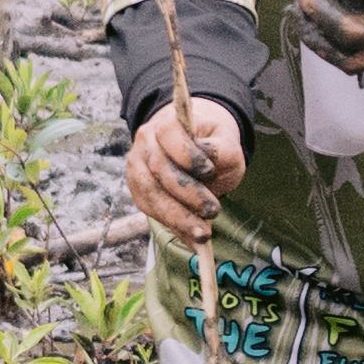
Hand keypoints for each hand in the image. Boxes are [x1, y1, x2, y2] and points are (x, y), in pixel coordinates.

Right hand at [123, 94, 246, 247]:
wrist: (195, 150)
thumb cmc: (212, 146)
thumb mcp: (226, 143)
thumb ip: (222, 149)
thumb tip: (208, 157)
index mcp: (165, 125)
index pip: (168, 135)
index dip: (187, 154)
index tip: (209, 171)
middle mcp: (145, 146)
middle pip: (159, 170)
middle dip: (187, 194)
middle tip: (213, 210)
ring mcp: (137, 170)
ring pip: (151, 196)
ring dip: (178, 218)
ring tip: (203, 234)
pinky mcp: (139, 193)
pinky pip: (152, 212)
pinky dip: (173, 227)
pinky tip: (192, 239)